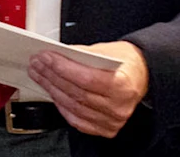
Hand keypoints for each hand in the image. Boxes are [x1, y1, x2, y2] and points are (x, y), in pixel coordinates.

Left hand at [27, 40, 148, 138]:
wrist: (141, 76)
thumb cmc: (125, 62)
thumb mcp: (106, 51)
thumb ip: (81, 54)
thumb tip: (56, 55)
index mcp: (122, 85)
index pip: (86, 79)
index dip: (62, 68)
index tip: (46, 57)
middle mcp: (119, 106)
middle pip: (77, 94)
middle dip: (52, 77)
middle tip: (38, 64)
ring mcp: (112, 120)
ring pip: (74, 107)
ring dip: (52, 90)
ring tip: (40, 75)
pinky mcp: (106, 128)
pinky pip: (77, 121)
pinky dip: (62, 106)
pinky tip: (53, 93)